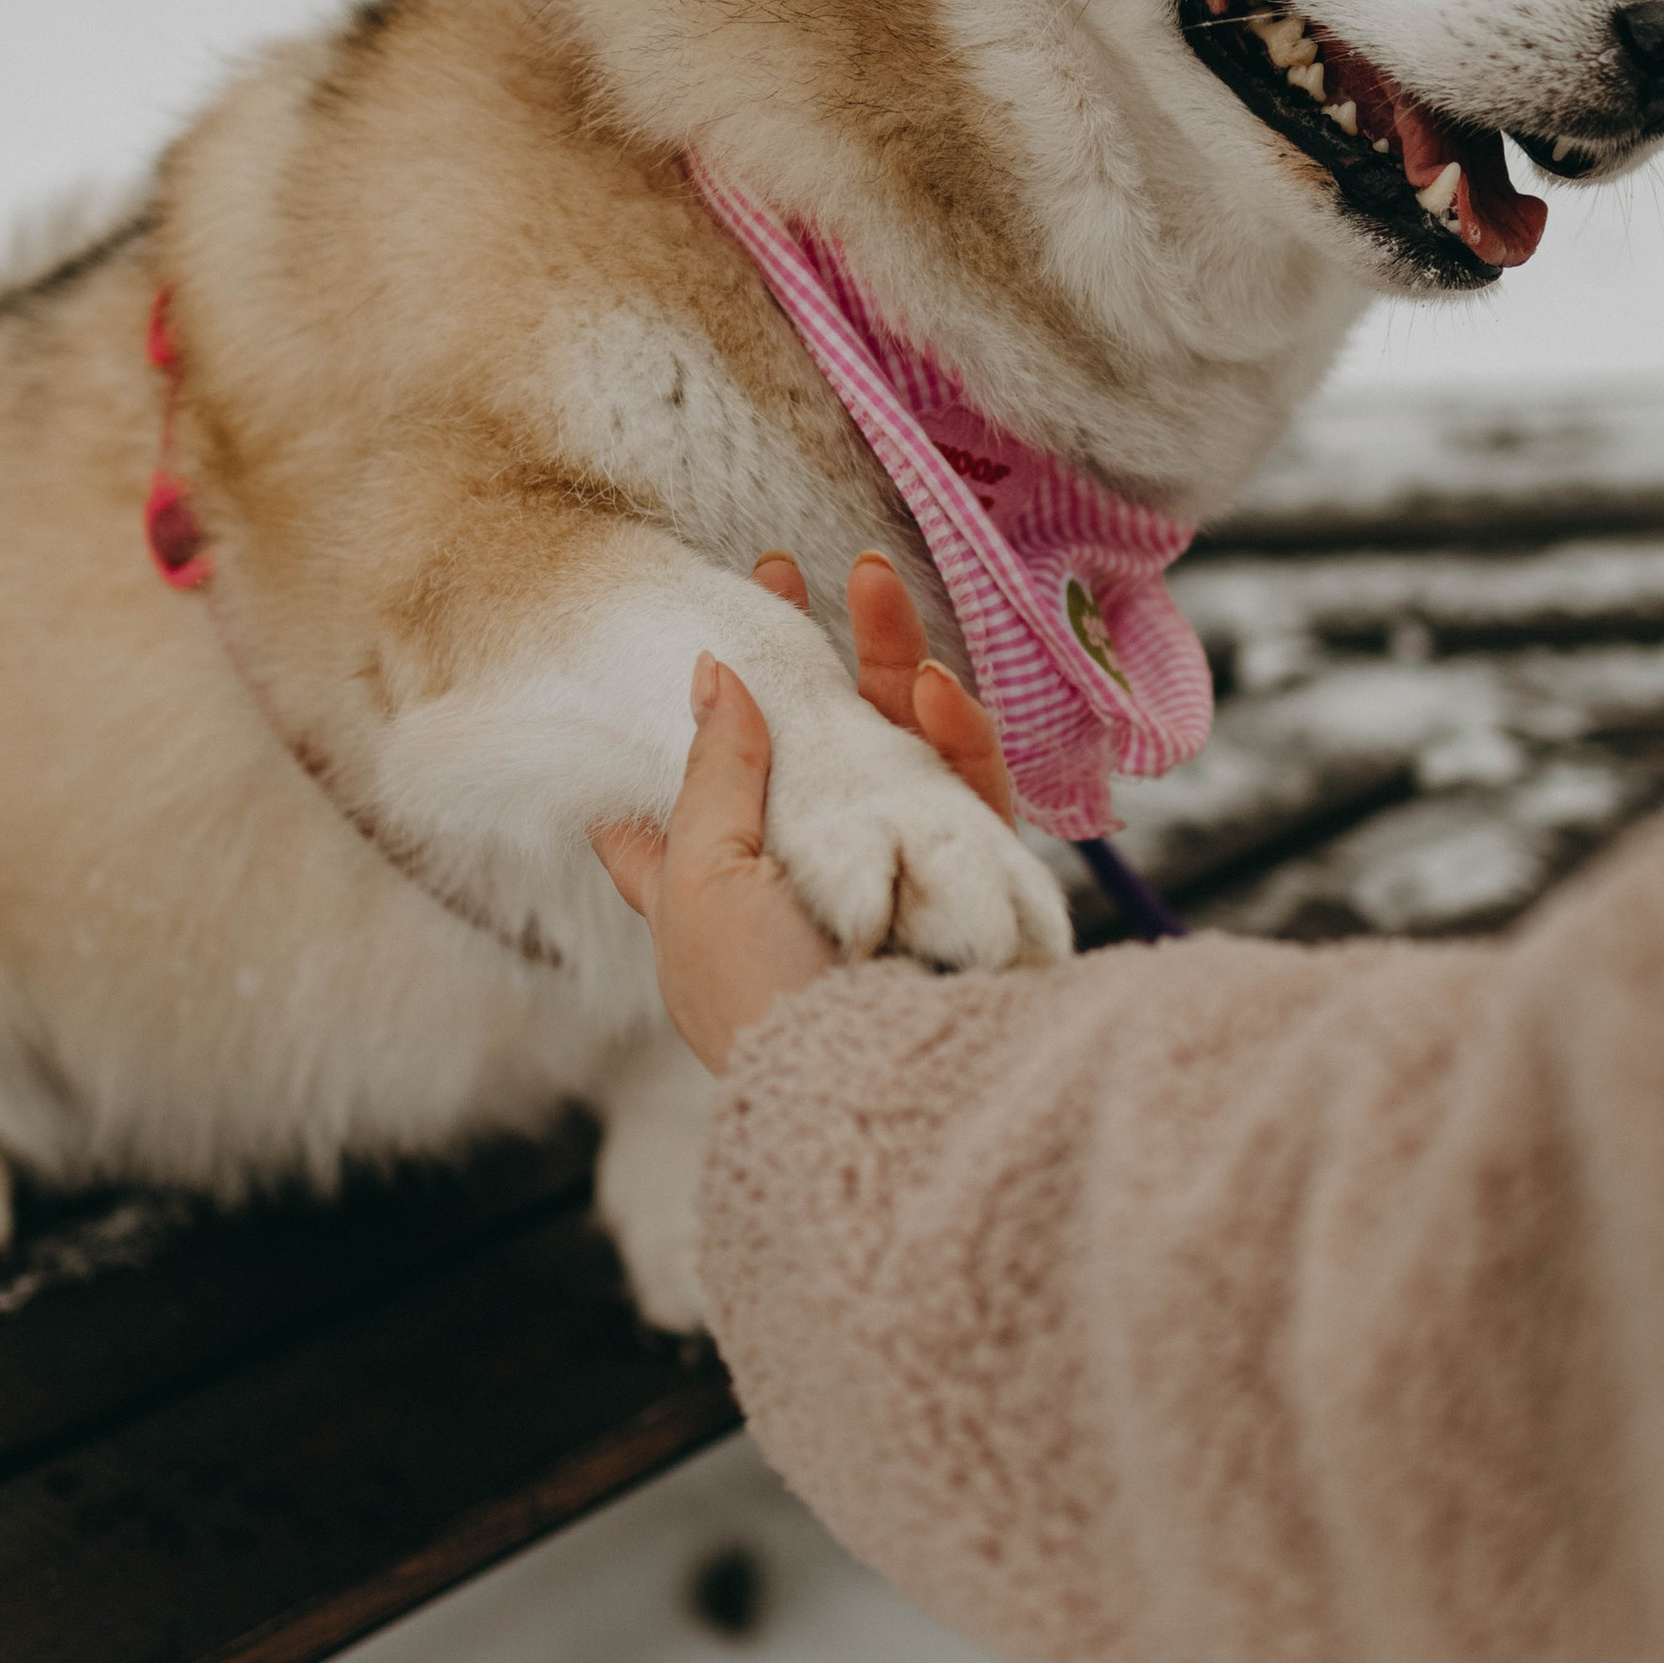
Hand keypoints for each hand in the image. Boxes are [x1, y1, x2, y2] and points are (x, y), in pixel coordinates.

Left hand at [592, 554, 1015, 1070]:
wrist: (879, 1089)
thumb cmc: (761, 1000)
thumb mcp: (702, 879)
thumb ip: (713, 770)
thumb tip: (713, 670)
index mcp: (715, 894)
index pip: (689, 797)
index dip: (694, 715)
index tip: (702, 635)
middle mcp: (809, 878)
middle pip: (810, 749)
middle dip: (807, 661)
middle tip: (794, 572)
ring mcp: (898, 879)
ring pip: (898, 751)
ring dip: (888, 664)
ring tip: (872, 581)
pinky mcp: (974, 887)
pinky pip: (972, 795)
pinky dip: (956, 737)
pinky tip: (936, 688)